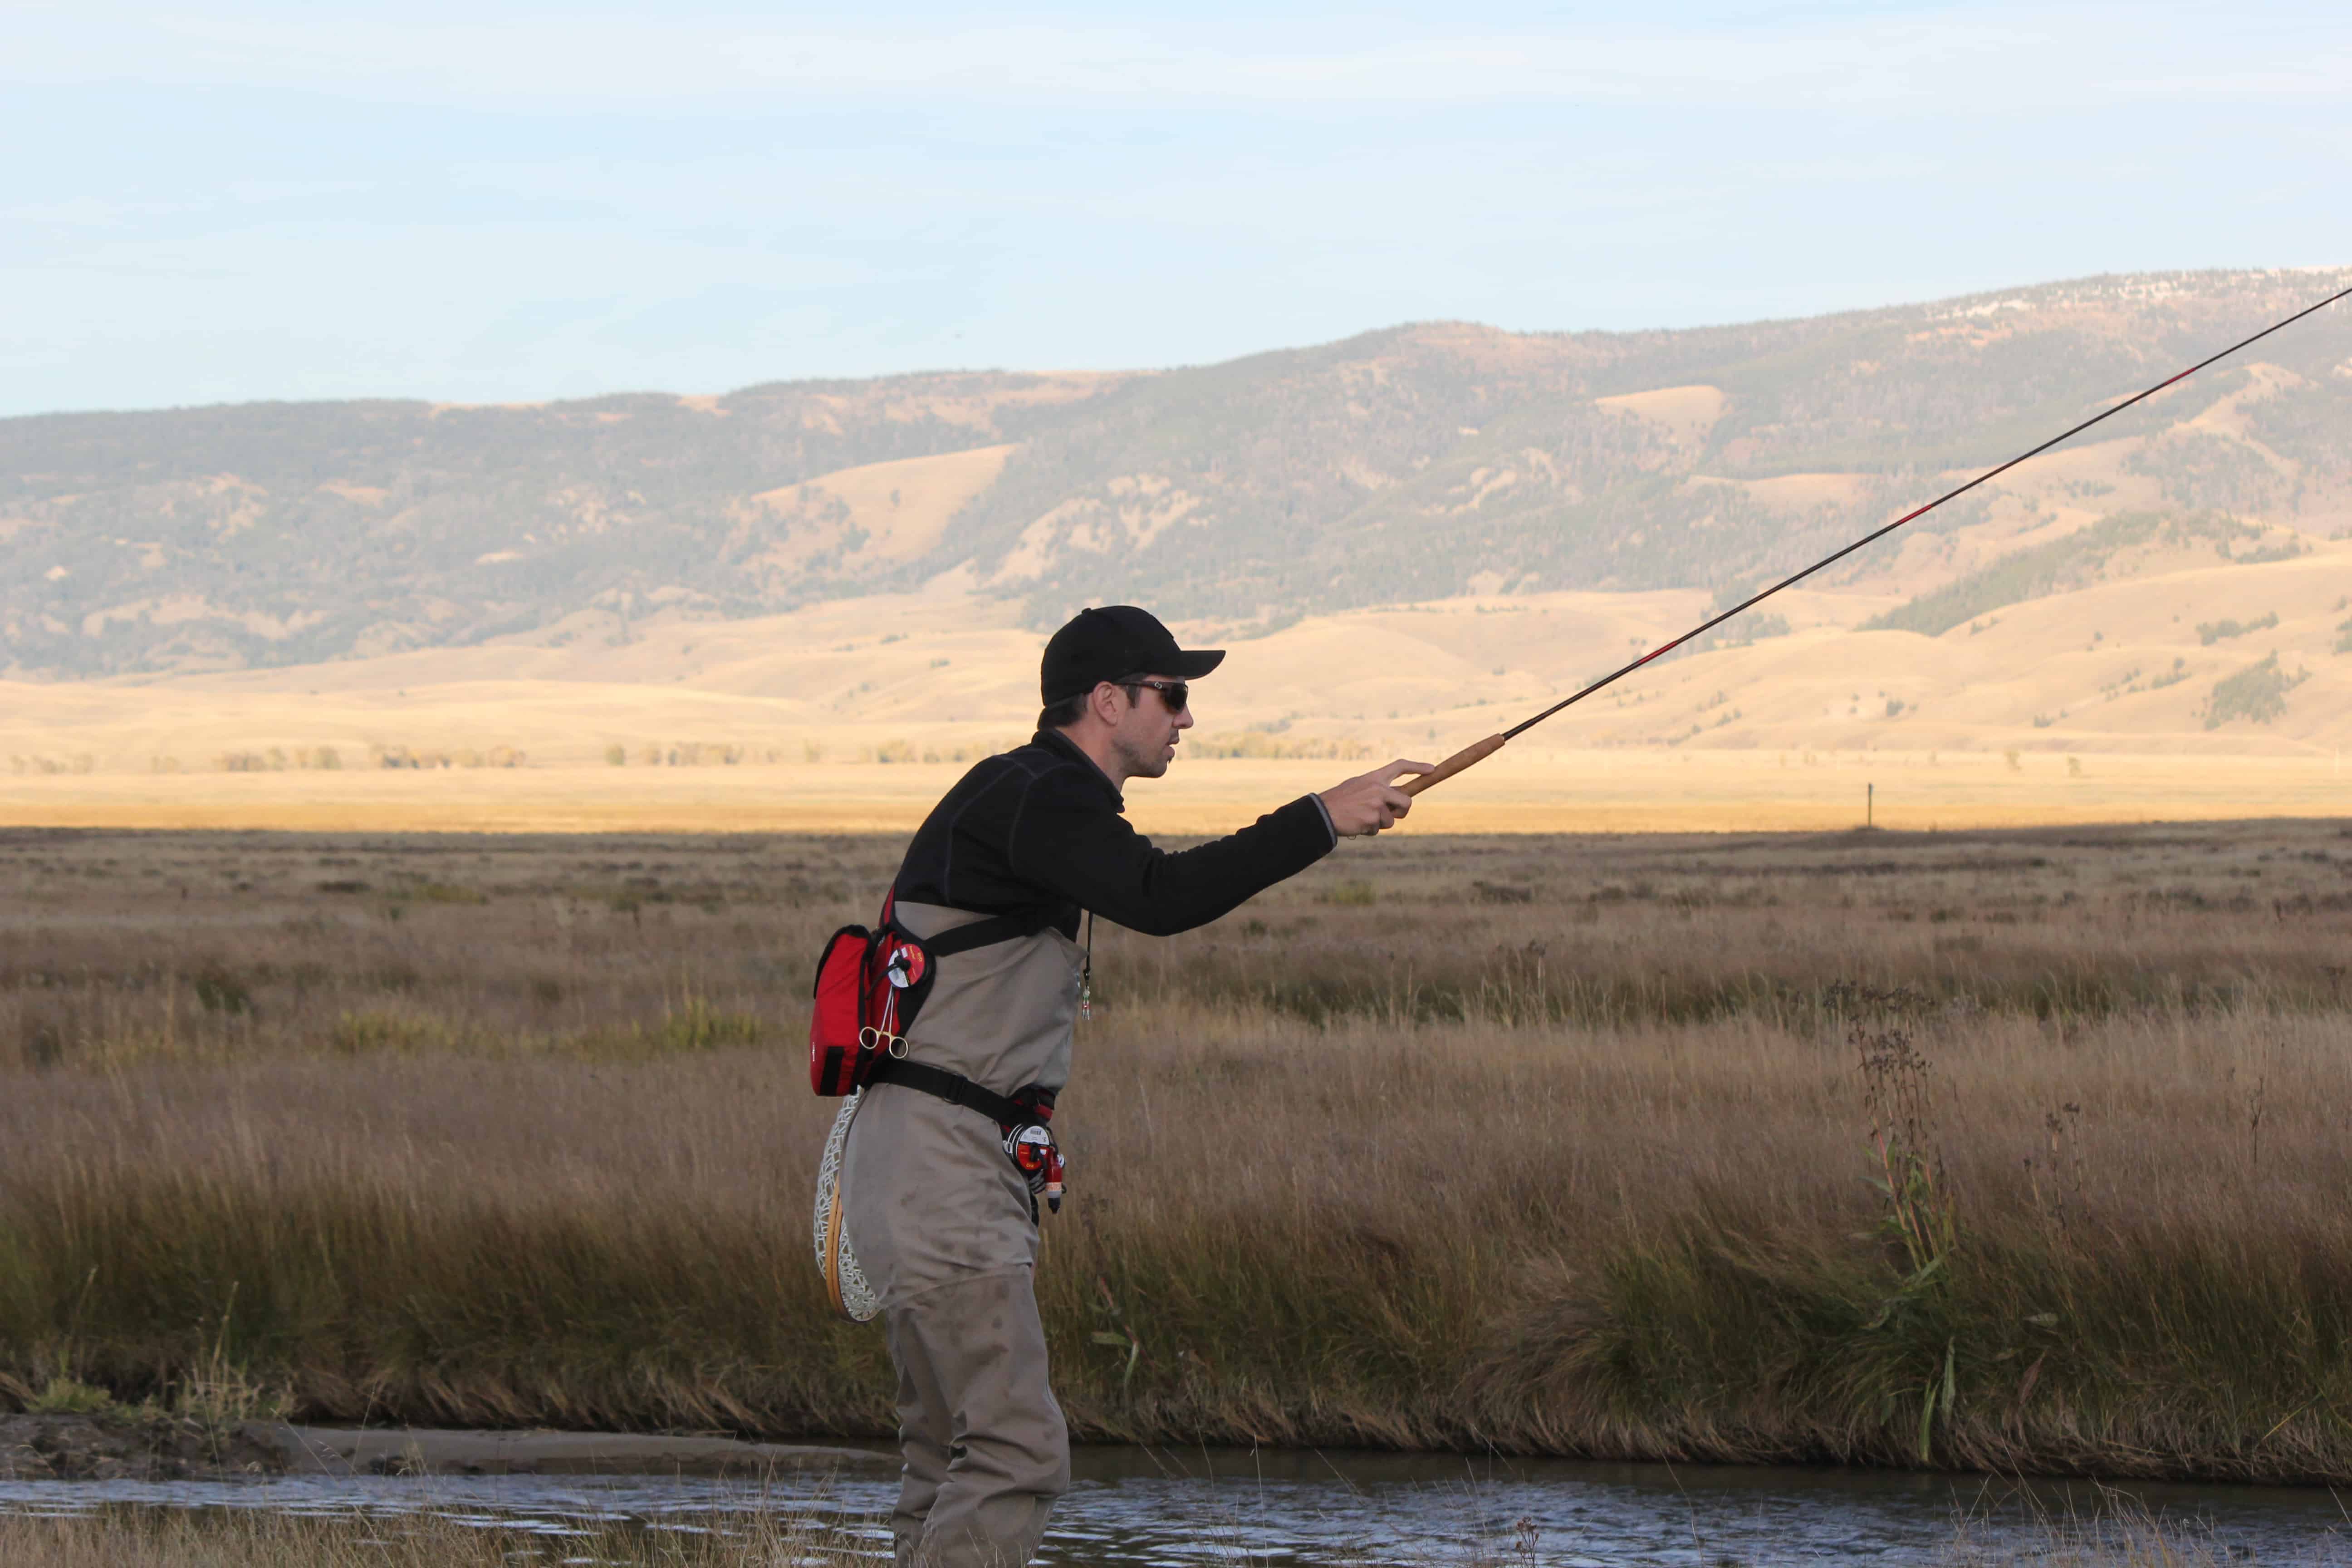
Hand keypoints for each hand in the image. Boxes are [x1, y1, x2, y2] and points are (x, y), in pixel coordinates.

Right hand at [1318, 759, 1432, 837]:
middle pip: (1406, 802)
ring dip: (1379, 823)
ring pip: (1391, 820)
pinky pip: (1378, 829)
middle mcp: (1378, 788)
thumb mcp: (1358, 785)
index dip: (1417, 767)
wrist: (1323, 812)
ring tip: (1361, 817)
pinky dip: (1368, 830)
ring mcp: (1376, 804)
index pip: (1400, 766)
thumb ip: (1376, 788)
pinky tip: (1356, 823)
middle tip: (1389, 814)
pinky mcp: (1372, 819)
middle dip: (1401, 812)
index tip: (1431, 769)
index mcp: (1374, 777)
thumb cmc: (1340, 799)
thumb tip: (1394, 797)